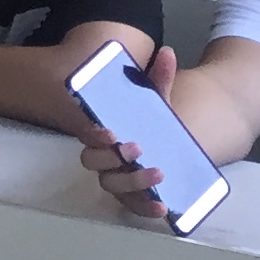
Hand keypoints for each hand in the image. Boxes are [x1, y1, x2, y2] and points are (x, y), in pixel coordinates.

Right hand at [81, 46, 174, 217]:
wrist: (171, 143)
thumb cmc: (153, 121)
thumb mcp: (157, 100)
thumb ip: (160, 79)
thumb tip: (167, 52)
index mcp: (103, 132)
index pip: (89, 135)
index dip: (95, 135)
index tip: (112, 133)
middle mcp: (104, 157)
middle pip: (94, 162)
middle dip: (114, 157)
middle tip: (138, 149)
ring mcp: (117, 178)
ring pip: (113, 185)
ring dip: (133, 182)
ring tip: (159, 174)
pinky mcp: (134, 196)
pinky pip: (133, 205)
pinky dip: (145, 208)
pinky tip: (162, 206)